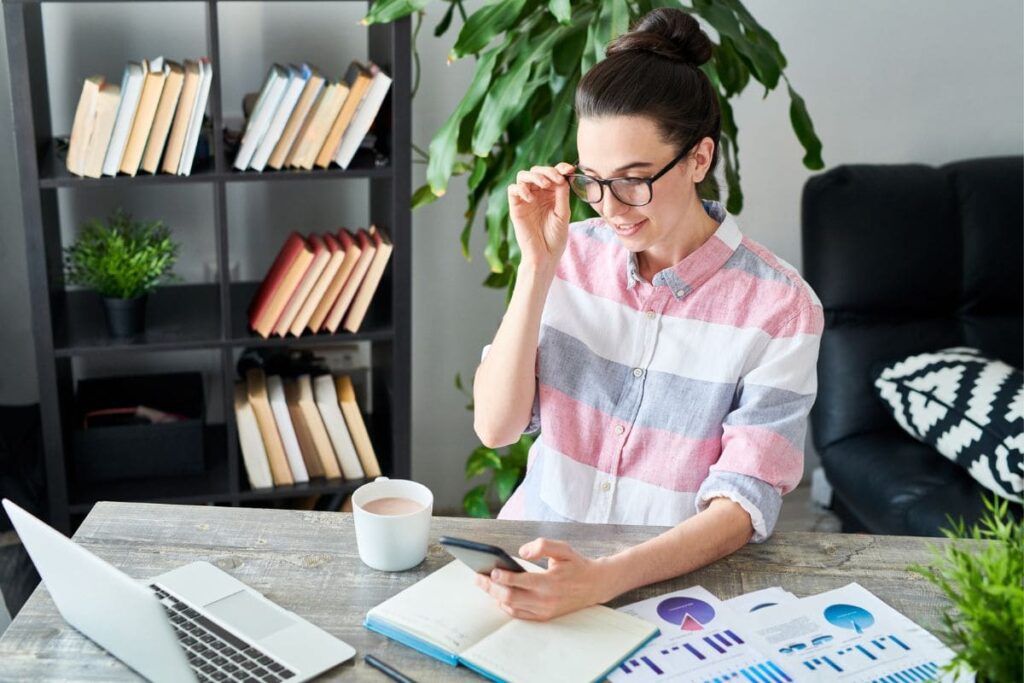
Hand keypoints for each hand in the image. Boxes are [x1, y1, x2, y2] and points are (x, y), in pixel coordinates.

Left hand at [473, 538, 608, 620]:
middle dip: (491, 587)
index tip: (490, 569)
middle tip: (478, 577)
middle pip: (510, 597)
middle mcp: (546, 600)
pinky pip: (519, 615)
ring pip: (512, 607)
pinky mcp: (544, 617)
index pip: (520, 582)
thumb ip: (543, 545)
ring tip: (484, 584)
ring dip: (495, 596)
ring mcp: (544, 611)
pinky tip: (498, 596)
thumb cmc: (576, 564)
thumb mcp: (563, 549)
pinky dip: (506, 607)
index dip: (502, 577)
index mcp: (550, 582)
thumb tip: (522, 552)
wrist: (595, 585)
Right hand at [507, 162, 575, 272]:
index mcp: (552, 194)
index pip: (553, 174)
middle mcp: (538, 194)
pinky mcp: (515, 206)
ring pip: (523, 176)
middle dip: (548, 171)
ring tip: (544, 185)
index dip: (560, 168)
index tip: (569, 169)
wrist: (545, 255)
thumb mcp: (563, 214)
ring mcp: (526, 199)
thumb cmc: (556, 238)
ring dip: (534, 176)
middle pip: (537, 171)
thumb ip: (562, 195)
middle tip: (556, 179)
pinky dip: (521, 189)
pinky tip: (530, 198)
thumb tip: (563, 176)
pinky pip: (513, 189)